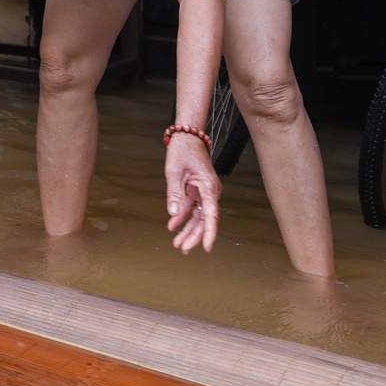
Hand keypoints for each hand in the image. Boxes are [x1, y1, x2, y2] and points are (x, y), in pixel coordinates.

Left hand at [164, 134, 219, 253]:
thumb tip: (174, 214)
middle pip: (205, 219)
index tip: (207, 247)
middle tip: (182, 248)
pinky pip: (192, 208)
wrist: (187, 137)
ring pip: (198, 216)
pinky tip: (174, 227)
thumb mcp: (174, 172)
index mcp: (208, 187)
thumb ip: (175, 194)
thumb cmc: (183, 150)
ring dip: (188, 229)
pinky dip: (184, 217)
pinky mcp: (198, 191)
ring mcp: (204, 192)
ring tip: (177, 243)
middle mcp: (210, 192)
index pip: (211, 215)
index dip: (209, 232)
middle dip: (194, 235)